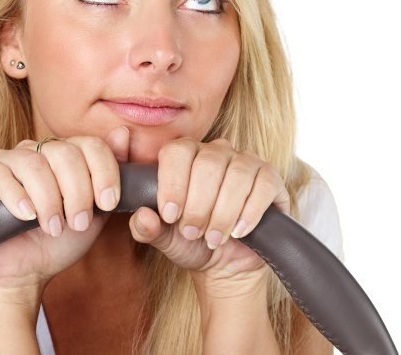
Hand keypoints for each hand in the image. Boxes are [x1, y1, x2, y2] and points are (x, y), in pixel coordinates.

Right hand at [0, 127, 128, 293]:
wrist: (26, 272)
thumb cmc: (61, 240)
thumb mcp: (95, 212)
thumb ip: (110, 176)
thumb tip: (123, 133)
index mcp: (65, 153)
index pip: (90, 144)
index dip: (104, 171)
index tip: (108, 204)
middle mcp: (37, 150)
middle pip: (64, 152)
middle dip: (77, 191)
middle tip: (78, 223)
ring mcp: (8, 160)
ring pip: (33, 162)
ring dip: (49, 199)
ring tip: (54, 227)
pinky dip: (16, 196)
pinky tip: (26, 216)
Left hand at [128, 138, 289, 288]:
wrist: (224, 263)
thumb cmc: (190, 242)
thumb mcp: (164, 238)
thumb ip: (146, 228)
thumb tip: (142, 216)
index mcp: (185, 154)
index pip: (176, 152)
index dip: (172, 183)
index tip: (170, 216)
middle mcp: (215, 151)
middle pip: (207, 164)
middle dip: (198, 204)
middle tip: (192, 232)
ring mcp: (245, 161)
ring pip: (236, 174)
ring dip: (223, 212)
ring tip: (213, 237)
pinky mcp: (270, 178)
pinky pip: (264, 185)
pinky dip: (250, 211)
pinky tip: (239, 231)